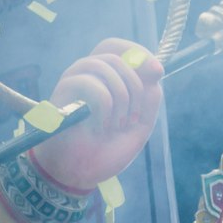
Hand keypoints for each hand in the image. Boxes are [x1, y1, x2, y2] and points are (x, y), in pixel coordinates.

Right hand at [31, 37, 163, 190]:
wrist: (80, 173)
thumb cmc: (105, 151)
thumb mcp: (139, 125)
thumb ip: (149, 99)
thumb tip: (153, 70)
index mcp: (105, 79)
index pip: (119, 49)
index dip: (140, 54)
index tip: (158, 72)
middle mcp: (88, 74)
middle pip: (115, 54)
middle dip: (134, 85)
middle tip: (135, 117)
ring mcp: (74, 79)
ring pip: (107, 67)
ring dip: (122, 100)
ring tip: (117, 126)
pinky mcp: (64, 90)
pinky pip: (93, 86)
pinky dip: (105, 110)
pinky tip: (99, 128)